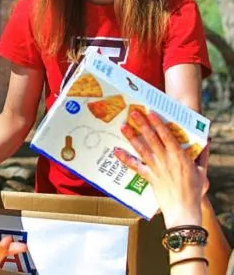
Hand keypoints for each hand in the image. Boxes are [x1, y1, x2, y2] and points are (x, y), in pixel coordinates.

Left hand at [114, 111, 208, 227]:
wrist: (184, 210)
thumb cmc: (195, 191)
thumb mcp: (202, 171)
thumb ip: (202, 155)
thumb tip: (206, 141)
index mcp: (180, 157)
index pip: (167, 136)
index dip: (158, 123)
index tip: (151, 112)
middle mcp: (166, 160)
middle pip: (152, 139)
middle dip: (143, 125)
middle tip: (134, 113)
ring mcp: (156, 168)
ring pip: (142, 149)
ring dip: (132, 137)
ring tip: (123, 126)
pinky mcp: (149, 177)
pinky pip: (135, 166)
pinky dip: (125, 158)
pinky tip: (116, 151)